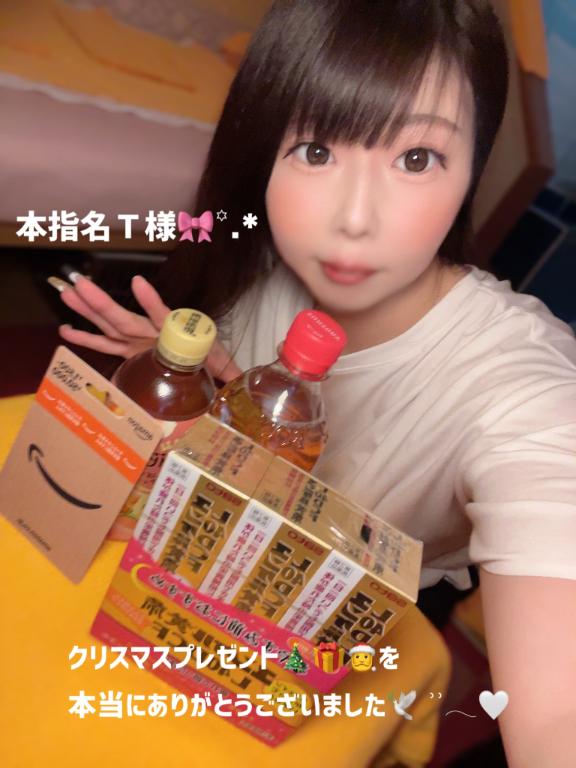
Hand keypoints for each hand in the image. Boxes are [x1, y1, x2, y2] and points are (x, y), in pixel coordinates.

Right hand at [58, 274, 240, 381]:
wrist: (207, 366)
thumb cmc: (213, 362)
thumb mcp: (224, 367)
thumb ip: (230, 373)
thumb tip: (245, 381)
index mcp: (174, 334)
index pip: (162, 316)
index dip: (151, 302)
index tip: (138, 283)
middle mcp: (151, 335)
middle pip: (124, 319)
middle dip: (102, 303)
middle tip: (80, 284)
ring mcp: (138, 342)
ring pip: (110, 325)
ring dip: (89, 311)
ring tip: (70, 292)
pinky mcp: (130, 351)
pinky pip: (106, 344)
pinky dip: (87, 338)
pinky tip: (66, 330)